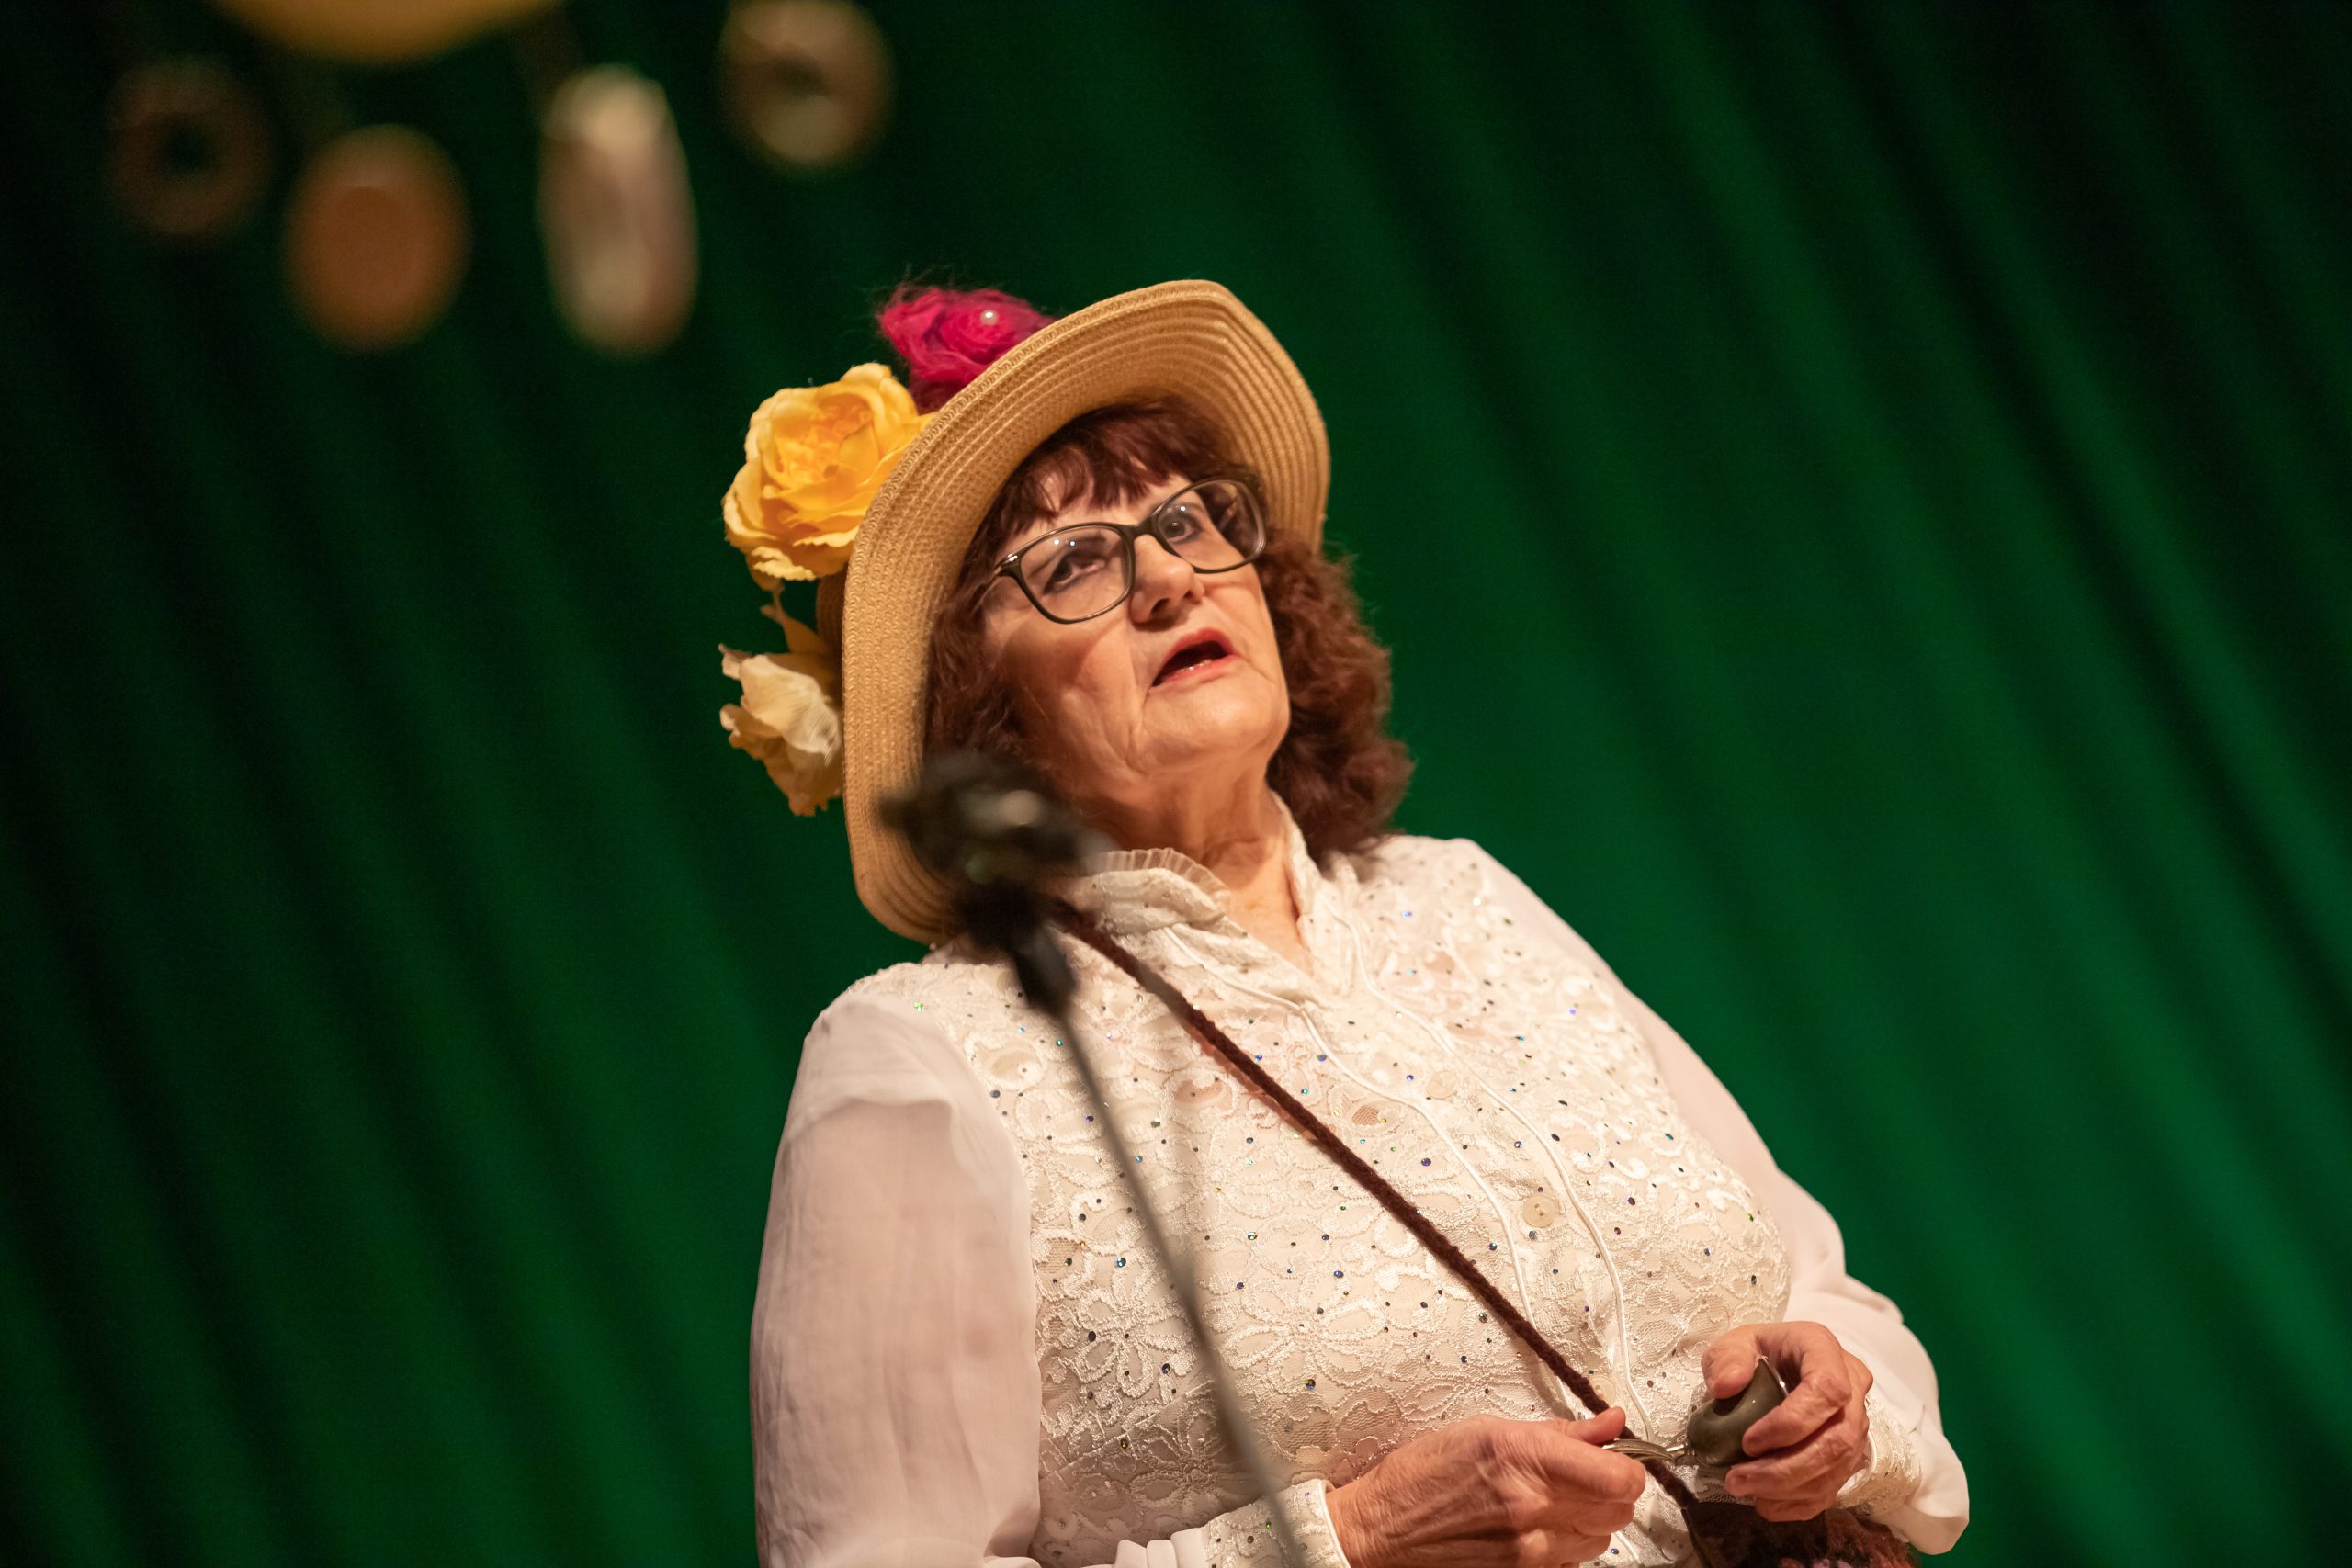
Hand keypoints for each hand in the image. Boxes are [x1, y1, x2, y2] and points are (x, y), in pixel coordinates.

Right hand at [1324, 1408, 1645, 1567]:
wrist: (1380, 1530)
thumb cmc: (1422, 1473)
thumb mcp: (1488, 1429)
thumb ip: (1561, 1431)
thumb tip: (1612, 1422)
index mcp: (1523, 1457)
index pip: (1621, 1478)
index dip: (1628, 1466)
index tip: (1617, 1457)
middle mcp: (1531, 1507)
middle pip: (1620, 1511)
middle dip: (1611, 1491)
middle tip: (1585, 1477)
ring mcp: (1529, 1551)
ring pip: (1601, 1540)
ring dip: (1589, 1520)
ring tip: (1551, 1502)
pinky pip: (1571, 1561)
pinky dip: (1565, 1544)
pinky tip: (1534, 1527)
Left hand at [1702, 1321, 1872, 1522]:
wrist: (1778, 1362)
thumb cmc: (1759, 1352)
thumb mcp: (1735, 1343)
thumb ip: (1727, 1359)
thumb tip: (1726, 1387)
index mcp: (1824, 1350)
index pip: (1827, 1390)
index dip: (1792, 1423)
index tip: (1749, 1442)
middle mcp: (1852, 1385)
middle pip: (1837, 1439)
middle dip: (1786, 1469)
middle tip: (1738, 1479)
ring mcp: (1856, 1422)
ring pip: (1838, 1467)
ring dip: (1790, 1489)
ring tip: (1744, 1490)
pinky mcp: (1850, 1453)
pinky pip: (1835, 1486)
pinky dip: (1800, 1502)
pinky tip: (1767, 1503)